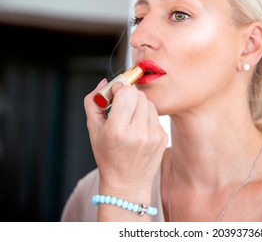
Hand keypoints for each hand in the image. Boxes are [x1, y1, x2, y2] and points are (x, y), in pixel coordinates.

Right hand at [84, 79, 167, 195]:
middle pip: (138, 95)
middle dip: (128, 96)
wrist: (127, 183)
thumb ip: (93, 102)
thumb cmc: (108, 156)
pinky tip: (139, 129)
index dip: (119, 88)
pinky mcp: (162, 138)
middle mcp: (138, 132)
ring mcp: (153, 136)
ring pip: (148, 103)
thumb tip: (103, 82)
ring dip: (138, 105)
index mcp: (118, 130)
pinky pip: (155, 115)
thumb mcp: (93, 130)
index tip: (115, 93)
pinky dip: (146, 117)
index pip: (127, 92)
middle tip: (121, 104)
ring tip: (130, 119)